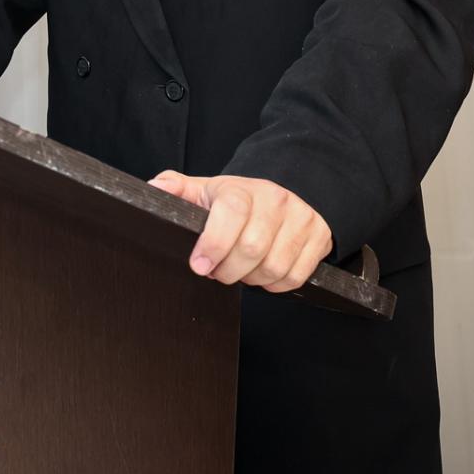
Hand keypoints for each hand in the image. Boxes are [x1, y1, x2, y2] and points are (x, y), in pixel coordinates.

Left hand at [147, 171, 332, 292]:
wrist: (287, 193)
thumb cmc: (241, 199)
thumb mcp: (208, 190)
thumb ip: (178, 189)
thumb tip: (153, 188)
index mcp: (244, 189)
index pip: (232, 212)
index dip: (214, 243)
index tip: (199, 264)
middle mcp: (276, 201)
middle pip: (253, 247)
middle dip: (228, 270)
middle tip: (216, 272)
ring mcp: (301, 219)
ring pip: (275, 266)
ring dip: (252, 279)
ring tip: (240, 271)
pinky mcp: (319, 239)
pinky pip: (295, 275)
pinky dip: (276, 284)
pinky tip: (263, 274)